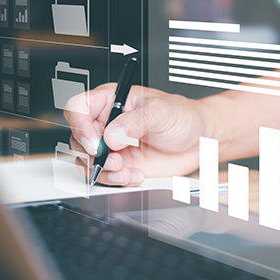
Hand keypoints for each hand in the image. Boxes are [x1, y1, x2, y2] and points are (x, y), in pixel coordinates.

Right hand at [65, 84, 208, 185]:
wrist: (202, 140)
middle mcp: (108, 123)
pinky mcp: (122, 165)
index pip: (79, 108)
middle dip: (92, 154)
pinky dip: (116, 180)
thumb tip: (111, 135)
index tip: (94, 142)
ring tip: (126, 170)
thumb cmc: (184, 116)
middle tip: (115, 160)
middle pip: (78, 138)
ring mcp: (113, 146)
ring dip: (103, 170)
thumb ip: (135, 122)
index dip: (79, 125)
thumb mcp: (161, 112)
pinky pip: (106, 176)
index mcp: (113, 100)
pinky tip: (135, 175)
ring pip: (87, 161)